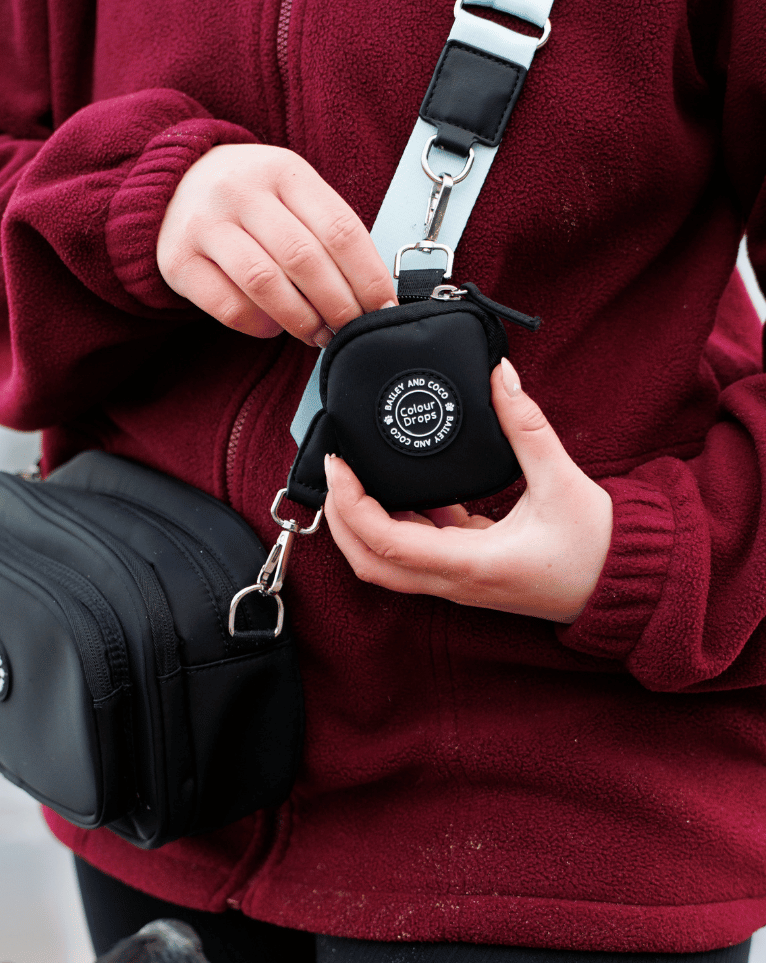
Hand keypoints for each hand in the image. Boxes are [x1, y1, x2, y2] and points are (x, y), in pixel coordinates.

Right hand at [157, 144, 396, 345]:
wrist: (174, 183)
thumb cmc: (247, 196)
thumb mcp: (289, 190)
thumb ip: (324, 230)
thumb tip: (369, 292)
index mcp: (283, 170)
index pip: (339, 228)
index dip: (368, 275)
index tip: (383, 307)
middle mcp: (240, 191)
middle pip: (304, 258)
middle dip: (338, 304)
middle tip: (352, 328)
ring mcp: (205, 224)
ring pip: (265, 283)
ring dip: (301, 319)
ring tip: (319, 335)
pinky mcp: (178, 259)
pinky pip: (228, 306)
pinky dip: (260, 325)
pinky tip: (274, 327)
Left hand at [323, 360, 612, 623]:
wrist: (628, 588)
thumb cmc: (598, 545)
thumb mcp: (561, 479)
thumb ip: (525, 425)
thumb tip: (499, 375)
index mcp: (471, 563)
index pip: (384, 541)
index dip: (350, 503)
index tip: (338, 464)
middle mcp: (454, 582)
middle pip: (369, 561)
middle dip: (340, 519)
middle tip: (335, 470)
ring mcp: (457, 583)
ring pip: (388, 562)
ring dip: (364, 523)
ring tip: (357, 474)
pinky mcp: (467, 574)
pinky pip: (417, 552)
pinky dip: (400, 523)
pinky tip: (409, 490)